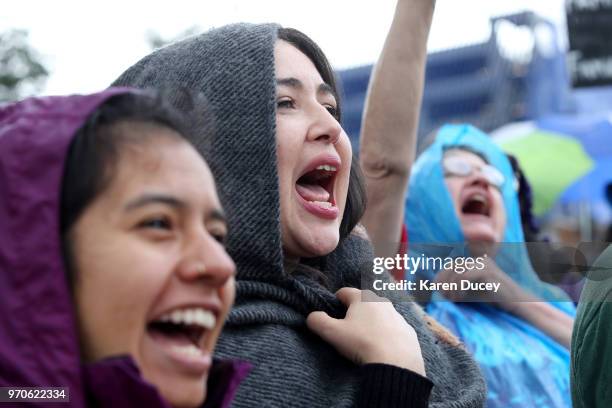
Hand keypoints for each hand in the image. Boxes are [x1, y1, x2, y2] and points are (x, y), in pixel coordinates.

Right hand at [307, 287, 425, 375]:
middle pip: (363, 303)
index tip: (332, 315)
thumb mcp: (332, 333)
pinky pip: (394, 330)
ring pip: (380, 315)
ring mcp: (398, 316)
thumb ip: (317, 321)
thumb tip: (312, 316)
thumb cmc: (362, 343)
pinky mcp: (409, 331)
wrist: (397, 363)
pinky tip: (383, 349)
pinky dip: (387, 336)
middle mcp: (382, 301)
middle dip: (355, 313)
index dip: (335, 301)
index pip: (344, 292)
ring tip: (366, 342)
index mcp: (363, 297)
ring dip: (372, 324)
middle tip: (348, 331)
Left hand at [434, 257, 526, 311]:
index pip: (451, 265)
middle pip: (452, 266)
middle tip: (443, 295)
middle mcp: (478, 260)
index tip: (437, 290)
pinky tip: (459, 298)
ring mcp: (484, 263)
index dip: (441, 276)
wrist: (516, 303)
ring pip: (457, 271)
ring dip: (451, 286)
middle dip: (444, 281)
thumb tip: (437, 286)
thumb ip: (457, 285)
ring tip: (452, 299)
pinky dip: (458, 287)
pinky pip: (465, 276)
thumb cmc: (493, 298)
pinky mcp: (487, 271)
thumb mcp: (471, 290)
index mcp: (475, 262)